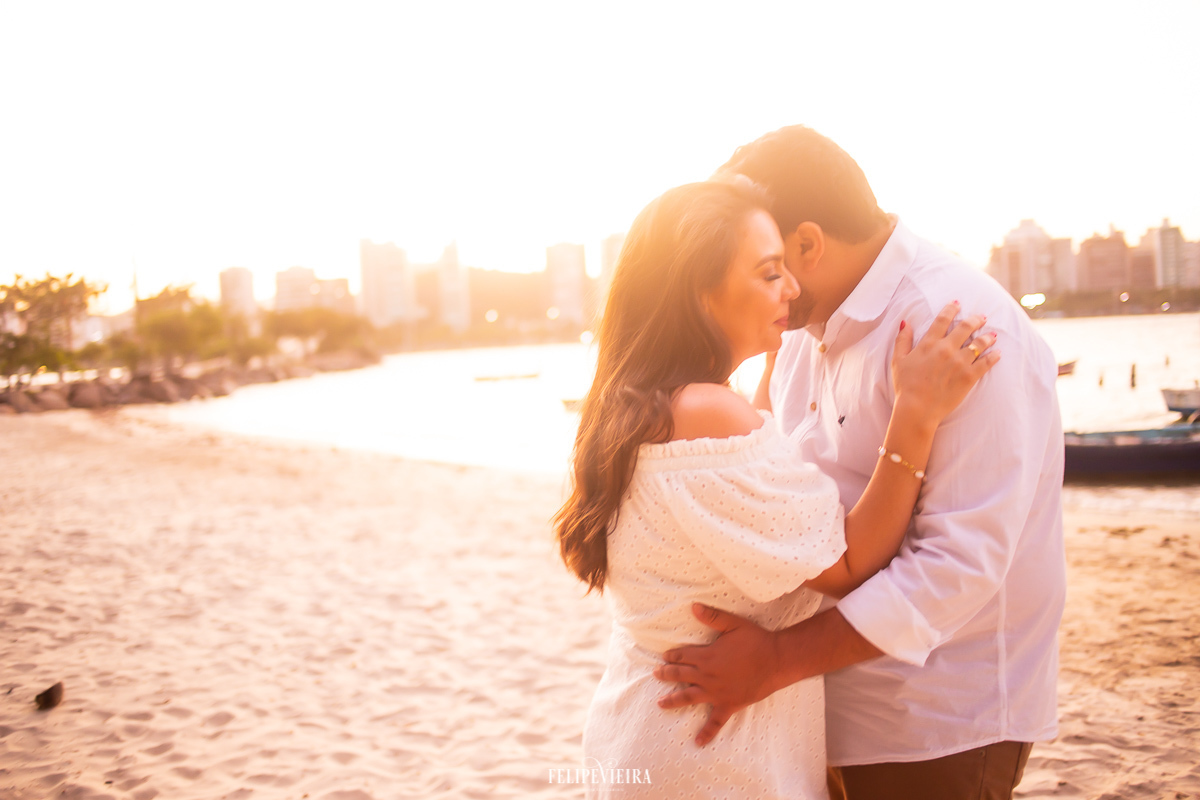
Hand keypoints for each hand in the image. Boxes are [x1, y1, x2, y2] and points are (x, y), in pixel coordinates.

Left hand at [653, 604, 779, 746]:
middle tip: (656, 675)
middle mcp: (707, 676)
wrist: (776, 661)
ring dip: (673, 700)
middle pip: (681, 675)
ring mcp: (716, 693)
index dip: (672, 655)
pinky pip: (716, 722)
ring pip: (689, 697)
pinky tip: (698, 742)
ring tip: (661, 703)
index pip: (683, 655)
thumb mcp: (733, 624)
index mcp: (707, 656)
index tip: (664, 656)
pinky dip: (706, 733)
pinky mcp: (729, 705)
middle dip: (667, 674)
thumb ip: (712, 616)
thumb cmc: (756, 641)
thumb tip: (693, 606)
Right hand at [891, 301, 998, 425]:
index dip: (951, 309)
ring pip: (979, 343)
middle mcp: (947, 349)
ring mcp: (960, 362)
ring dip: (987, 337)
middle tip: (981, 317)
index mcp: (929, 343)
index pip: (943, 320)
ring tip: (992, 334)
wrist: (917, 408)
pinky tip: (997, 353)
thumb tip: (905, 322)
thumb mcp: (898, 360)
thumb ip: (902, 339)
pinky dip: (993, 356)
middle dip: (975, 320)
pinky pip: (986, 363)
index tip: (957, 304)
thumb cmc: (905, 385)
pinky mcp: (969, 377)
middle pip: (966, 327)